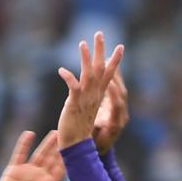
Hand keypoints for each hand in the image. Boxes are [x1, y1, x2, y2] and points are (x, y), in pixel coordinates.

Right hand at [0, 130, 68, 180]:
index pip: (60, 168)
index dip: (67, 158)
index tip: (76, 148)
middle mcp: (40, 175)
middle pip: (52, 158)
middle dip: (59, 147)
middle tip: (68, 134)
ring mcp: (28, 170)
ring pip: (39, 154)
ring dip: (46, 143)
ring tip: (55, 132)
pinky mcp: (14, 168)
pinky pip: (20, 154)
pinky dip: (24, 144)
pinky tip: (29, 134)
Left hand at [57, 31, 124, 149]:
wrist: (77, 147)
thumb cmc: (79, 130)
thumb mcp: (83, 109)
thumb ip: (82, 97)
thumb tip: (77, 89)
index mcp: (98, 97)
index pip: (109, 75)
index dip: (114, 61)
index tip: (120, 47)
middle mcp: (95, 95)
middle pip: (101, 69)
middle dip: (100, 50)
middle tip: (99, 34)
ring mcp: (86, 99)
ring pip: (89, 75)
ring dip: (85, 58)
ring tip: (81, 43)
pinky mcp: (75, 104)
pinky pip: (73, 88)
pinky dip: (68, 78)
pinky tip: (61, 70)